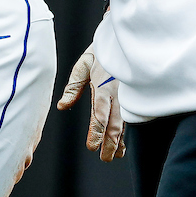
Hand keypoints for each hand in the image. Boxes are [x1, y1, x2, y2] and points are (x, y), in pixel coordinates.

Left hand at [57, 45, 124, 160]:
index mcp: (103, 86)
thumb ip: (73, 86)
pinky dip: (127, 130)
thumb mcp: (84, 64)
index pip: (99, 114)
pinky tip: (124, 142)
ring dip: (120, 140)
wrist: (123, 38)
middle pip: (115, 123)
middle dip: (111, 143)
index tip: (92, 147)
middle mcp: (118, 93)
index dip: (96, 131)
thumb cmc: (101, 50)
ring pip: (124, 122)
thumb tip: (62, 106)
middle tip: (106, 158)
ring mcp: (128, 94)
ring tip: (117, 155)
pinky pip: (130, 115)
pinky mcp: (133, 94)